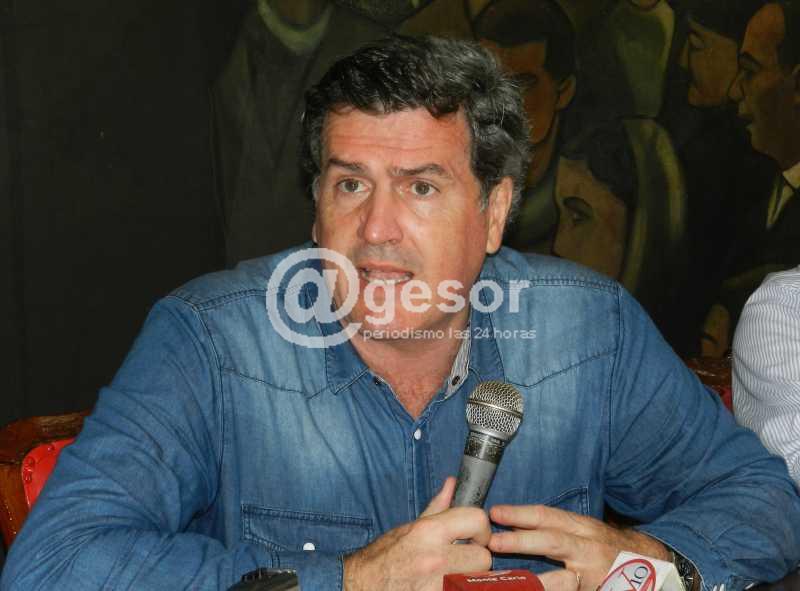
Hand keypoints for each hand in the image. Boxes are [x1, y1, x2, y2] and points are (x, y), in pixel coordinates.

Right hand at [343, 477, 491, 590]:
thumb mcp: (410, 528)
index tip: (475, 539)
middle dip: (475, 560)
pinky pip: (462, 589)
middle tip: (462, 562)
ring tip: (451, 575)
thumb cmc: (384, 557)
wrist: (362, 585)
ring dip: (468, 577)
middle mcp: (436, 558)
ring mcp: (438, 584)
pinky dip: (457, 587)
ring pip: (476, 579)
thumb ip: (437, 507)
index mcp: (429, 531)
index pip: (477, 520)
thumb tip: (452, 484)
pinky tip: (444, 585)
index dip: (481, 530)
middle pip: (483, 556)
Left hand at [488, 504, 669, 590]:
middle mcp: (588, 548)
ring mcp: (592, 575)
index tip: (495, 513)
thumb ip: (556, 529)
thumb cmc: (607, 547)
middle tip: (493, 541)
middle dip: (521, 540)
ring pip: (561, 577)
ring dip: (534, 579)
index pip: (547, 516)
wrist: (653, 567)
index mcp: (582, 527)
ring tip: (509, 580)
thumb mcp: (585, 531)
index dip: (520, 513)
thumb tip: (514, 524)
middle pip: (552, 540)